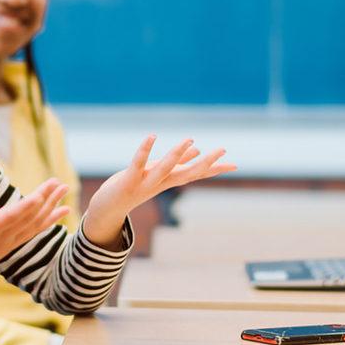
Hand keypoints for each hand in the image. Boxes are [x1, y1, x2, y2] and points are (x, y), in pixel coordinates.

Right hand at [0, 178, 69, 275]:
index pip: (13, 216)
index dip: (28, 205)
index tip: (42, 193)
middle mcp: (4, 237)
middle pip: (30, 216)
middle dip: (46, 199)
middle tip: (60, 182)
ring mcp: (9, 241)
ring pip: (35, 223)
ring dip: (51, 207)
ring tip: (64, 190)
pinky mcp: (9, 245)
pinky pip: (32, 232)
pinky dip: (46, 222)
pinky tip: (57, 214)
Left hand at [83, 136, 234, 247]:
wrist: (109, 208)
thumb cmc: (134, 186)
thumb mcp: (158, 174)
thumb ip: (177, 163)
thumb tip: (196, 150)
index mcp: (169, 181)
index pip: (196, 174)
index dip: (215, 170)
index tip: (234, 165)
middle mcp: (161, 184)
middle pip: (187, 173)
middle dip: (206, 162)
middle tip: (222, 149)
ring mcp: (145, 183)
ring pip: (165, 169)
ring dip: (177, 155)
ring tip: (189, 139)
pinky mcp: (129, 181)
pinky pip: (138, 163)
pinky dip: (145, 150)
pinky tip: (152, 136)